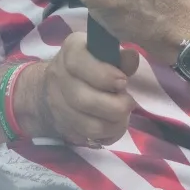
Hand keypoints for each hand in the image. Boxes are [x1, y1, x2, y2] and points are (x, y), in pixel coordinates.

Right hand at [21, 32, 137, 147]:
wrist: (58, 86)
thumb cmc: (92, 66)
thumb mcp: (104, 55)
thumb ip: (119, 58)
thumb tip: (132, 57)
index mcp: (70, 51)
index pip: (77, 62)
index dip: (103, 75)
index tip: (123, 81)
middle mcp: (58, 76)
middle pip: (83, 99)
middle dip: (114, 106)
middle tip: (129, 103)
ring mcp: (57, 104)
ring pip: (87, 125)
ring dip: (113, 124)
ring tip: (124, 117)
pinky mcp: (63, 126)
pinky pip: (88, 138)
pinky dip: (107, 135)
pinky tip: (114, 126)